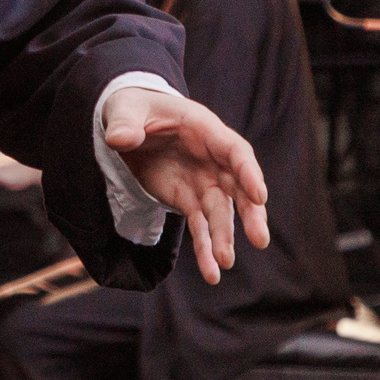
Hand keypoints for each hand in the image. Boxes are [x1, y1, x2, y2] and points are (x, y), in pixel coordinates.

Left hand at [101, 87, 272, 284]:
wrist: (130, 123)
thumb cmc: (136, 107)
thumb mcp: (125, 108)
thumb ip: (124, 123)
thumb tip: (120, 139)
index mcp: (204, 129)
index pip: (235, 151)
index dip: (249, 173)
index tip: (259, 196)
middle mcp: (212, 159)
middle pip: (238, 187)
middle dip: (250, 213)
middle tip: (259, 239)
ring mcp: (203, 181)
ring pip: (220, 213)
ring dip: (223, 238)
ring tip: (224, 264)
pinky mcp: (188, 199)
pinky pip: (200, 226)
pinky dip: (204, 248)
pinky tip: (211, 272)